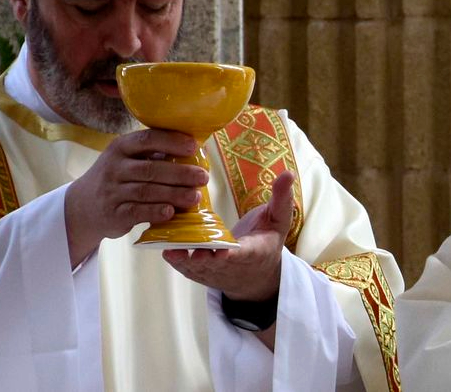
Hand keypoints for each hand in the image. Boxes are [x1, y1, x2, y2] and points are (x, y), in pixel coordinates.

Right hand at [65, 129, 207, 265]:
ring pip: (146, 191)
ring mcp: (112, 191)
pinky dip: (155, 212)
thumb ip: (152, 155)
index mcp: (120, 147)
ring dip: (173, 194)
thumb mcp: (125, 159)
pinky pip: (137, 212)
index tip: (193, 146)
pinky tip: (171, 212)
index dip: (171, 142)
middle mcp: (114, 167)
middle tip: (203, 177)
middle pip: (150, 169)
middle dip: (180, 173)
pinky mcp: (113, 213)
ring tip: (194, 197)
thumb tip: (192, 151)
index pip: (146, 140)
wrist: (82, 206)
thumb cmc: (115, 178)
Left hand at [162, 170, 294, 301]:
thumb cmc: (266, 241)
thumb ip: (282, 198)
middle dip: (200, 256)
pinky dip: (175, 258)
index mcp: (254, 252)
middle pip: (214, 263)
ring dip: (182, 258)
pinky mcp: (199, 274)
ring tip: (169, 245)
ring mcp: (214, 273)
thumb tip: (287, 173)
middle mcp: (232, 267)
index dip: (231, 253)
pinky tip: (162, 244)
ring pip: (195, 268)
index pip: (242, 253)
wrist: (256, 277)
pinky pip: (185, 268)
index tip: (221, 249)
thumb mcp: (279, 220)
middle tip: (186, 245)